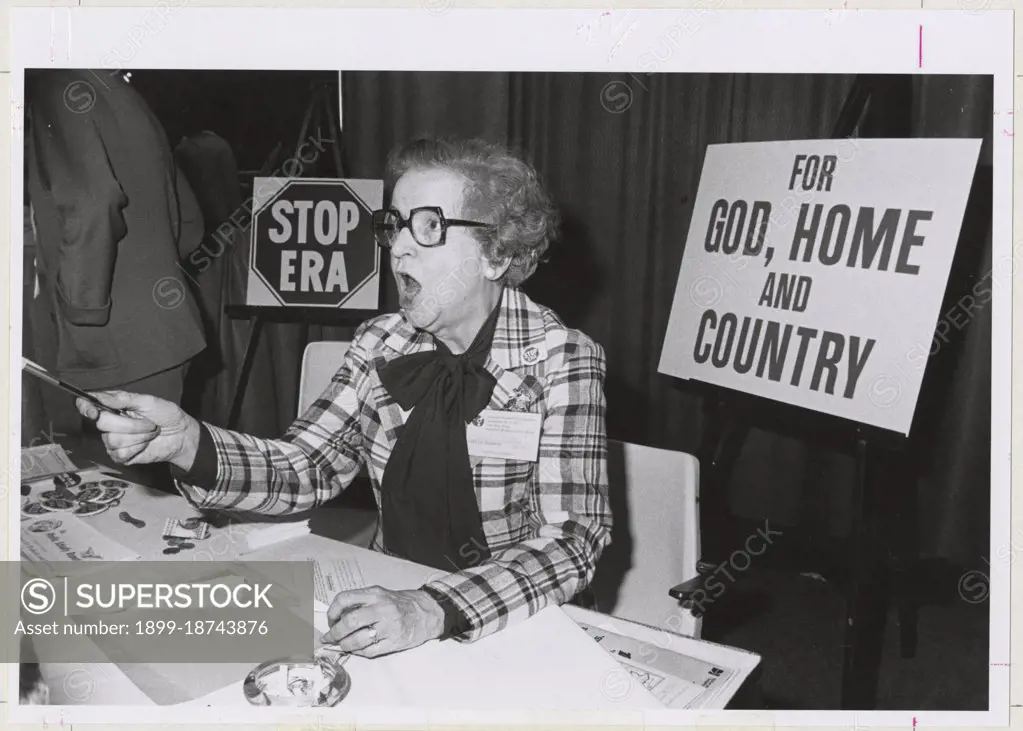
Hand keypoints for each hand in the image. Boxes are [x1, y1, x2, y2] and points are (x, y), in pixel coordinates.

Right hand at [75, 390, 201, 470]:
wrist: (180, 435)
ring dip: (138, 436)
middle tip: (147, 422)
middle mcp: (109, 423)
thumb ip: (122, 399)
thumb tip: (99, 396)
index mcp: (113, 406)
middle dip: (129, 423)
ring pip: (113, 440)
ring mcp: (113, 440)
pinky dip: (138, 447)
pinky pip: (120, 453)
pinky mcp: (120, 456)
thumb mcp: (147, 401)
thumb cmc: (166, 415)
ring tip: (149, 432)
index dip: (85, 407)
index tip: (92, 411)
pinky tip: (145, 444)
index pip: (88, 405)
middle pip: (102, 423)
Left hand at [320, 586, 445, 657]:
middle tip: (330, 638)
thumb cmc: (400, 603)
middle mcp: (381, 609)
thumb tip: (337, 619)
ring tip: (342, 645)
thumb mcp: (380, 594)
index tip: (330, 620)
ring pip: (357, 640)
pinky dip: (358, 652)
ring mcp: (388, 627)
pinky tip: (356, 649)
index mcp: (375, 594)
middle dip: (335, 633)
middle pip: (349, 622)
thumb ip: (361, 603)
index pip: (344, 599)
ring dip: (344, 645)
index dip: (332, 612)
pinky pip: (369, 651)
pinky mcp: (394, 642)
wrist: (427, 612)